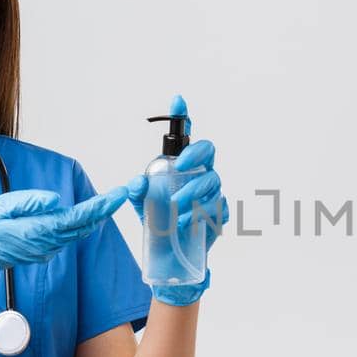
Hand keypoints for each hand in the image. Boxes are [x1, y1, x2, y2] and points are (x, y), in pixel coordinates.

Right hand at [0, 187, 127, 305]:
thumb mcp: (0, 208)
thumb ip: (28, 203)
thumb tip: (55, 200)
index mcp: (38, 231)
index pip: (76, 217)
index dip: (99, 206)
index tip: (116, 195)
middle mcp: (47, 243)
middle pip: (84, 224)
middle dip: (105, 208)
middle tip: (125, 191)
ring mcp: (47, 249)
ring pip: (78, 231)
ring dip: (96, 215)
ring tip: (113, 198)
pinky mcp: (45, 250)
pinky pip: (67, 235)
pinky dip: (81, 223)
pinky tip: (90, 212)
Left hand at [127, 95, 227, 305]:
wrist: (172, 256)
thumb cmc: (159, 222)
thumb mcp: (142, 206)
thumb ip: (138, 192)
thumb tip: (136, 182)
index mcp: (183, 166)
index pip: (185, 137)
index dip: (183, 117)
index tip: (177, 100)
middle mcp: (201, 174)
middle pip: (208, 151)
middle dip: (195, 155)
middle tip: (178, 166)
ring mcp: (213, 193)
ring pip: (212, 181)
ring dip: (193, 192)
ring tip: (174, 208)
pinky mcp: (220, 214)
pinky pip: (217, 207)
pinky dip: (200, 214)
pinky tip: (185, 223)